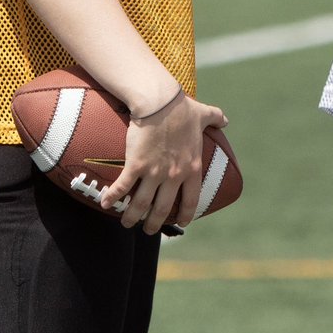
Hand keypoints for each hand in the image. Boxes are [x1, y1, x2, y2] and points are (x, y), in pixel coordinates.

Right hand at [100, 91, 227, 233]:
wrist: (160, 102)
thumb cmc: (182, 108)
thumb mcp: (204, 114)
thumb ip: (216, 119)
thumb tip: (226, 121)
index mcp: (192, 167)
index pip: (191, 199)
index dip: (186, 214)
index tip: (182, 223)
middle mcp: (174, 175)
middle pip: (163, 209)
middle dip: (154, 223)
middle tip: (149, 229)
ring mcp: (154, 172)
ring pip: (141, 204)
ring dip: (132, 217)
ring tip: (127, 223)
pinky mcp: (136, 165)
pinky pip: (122, 188)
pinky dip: (113, 198)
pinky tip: (105, 203)